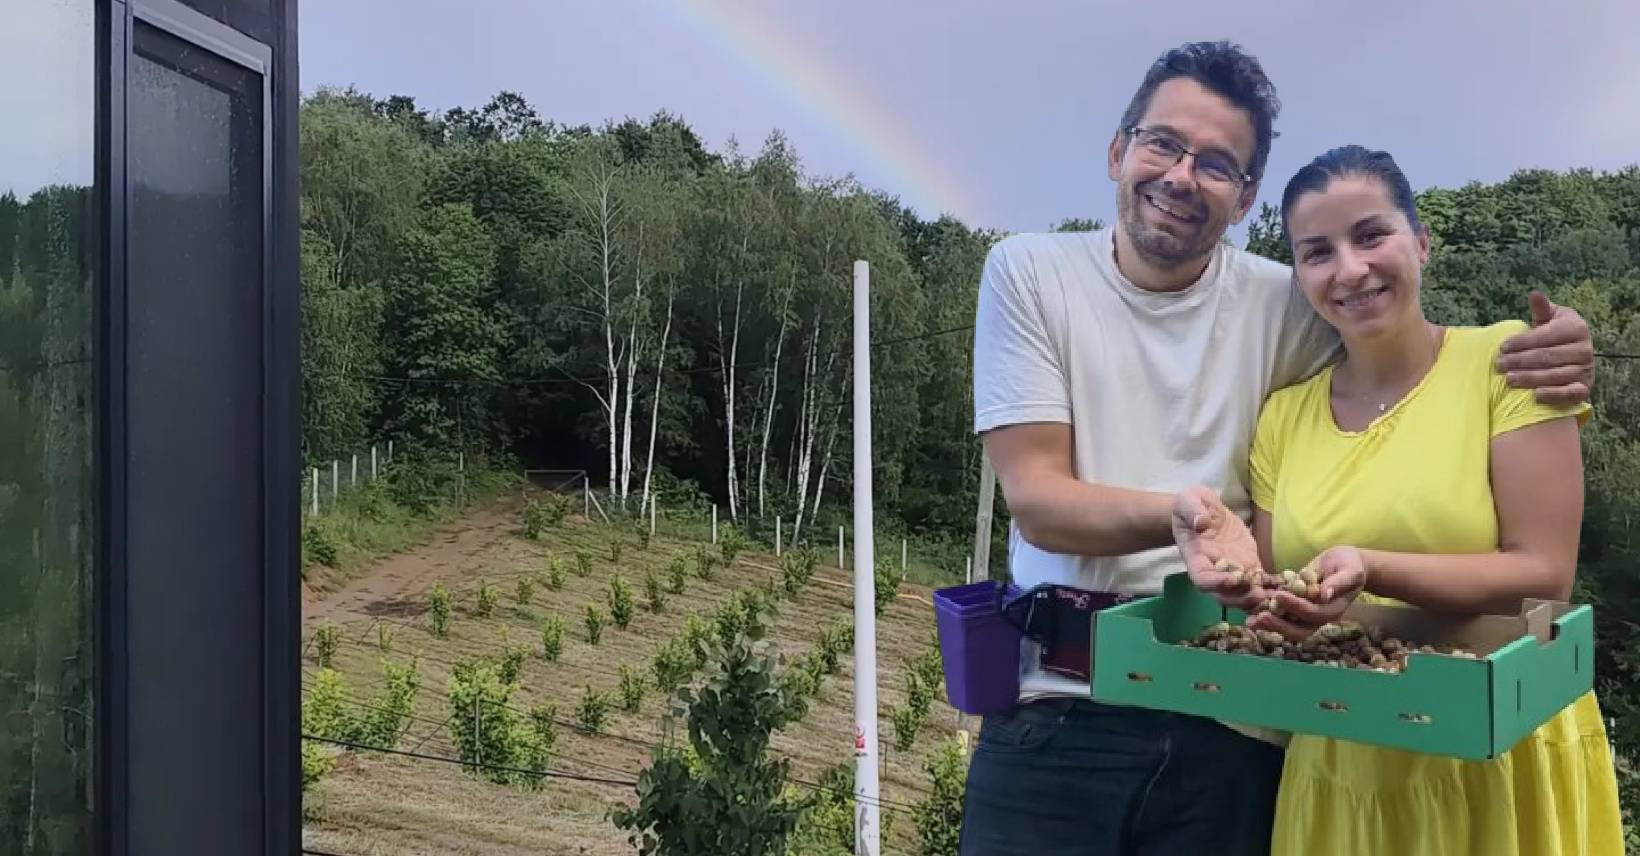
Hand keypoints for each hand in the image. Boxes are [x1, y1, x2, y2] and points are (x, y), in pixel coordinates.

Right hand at [1171, 486, 1265, 610]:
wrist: (1202, 508)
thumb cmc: (1189, 505)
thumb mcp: (1188, 501)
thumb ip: (1192, 511)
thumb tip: (1201, 522)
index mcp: (1196, 558)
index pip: (1202, 579)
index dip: (1216, 583)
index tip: (1232, 579)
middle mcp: (1213, 570)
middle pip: (1224, 595)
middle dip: (1241, 597)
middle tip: (1259, 595)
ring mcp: (1232, 569)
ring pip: (1243, 593)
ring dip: (1259, 599)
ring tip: (1277, 597)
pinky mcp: (1248, 563)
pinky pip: (1259, 581)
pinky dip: (1272, 588)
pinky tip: (1288, 587)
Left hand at [1247, 546, 1368, 638]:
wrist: (1345, 563)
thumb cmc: (1351, 565)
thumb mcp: (1350, 570)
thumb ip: (1339, 583)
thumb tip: (1324, 595)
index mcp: (1333, 609)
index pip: (1313, 613)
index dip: (1296, 607)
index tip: (1280, 595)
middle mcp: (1318, 616)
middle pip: (1299, 630)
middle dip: (1279, 625)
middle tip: (1259, 618)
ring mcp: (1306, 613)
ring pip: (1288, 627)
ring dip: (1269, 625)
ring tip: (1250, 621)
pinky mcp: (1296, 606)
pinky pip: (1281, 615)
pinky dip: (1267, 615)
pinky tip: (1249, 612)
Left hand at [1495, 291, 1594, 406]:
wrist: (1575, 355)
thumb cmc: (1556, 335)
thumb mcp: (1550, 319)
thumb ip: (1542, 309)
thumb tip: (1534, 294)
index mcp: (1576, 328)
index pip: (1545, 336)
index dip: (1522, 342)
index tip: (1502, 347)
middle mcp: (1585, 349)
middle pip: (1547, 357)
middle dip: (1520, 361)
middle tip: (1498, 365)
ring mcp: (1586, 370)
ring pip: (1555, 375)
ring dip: (1530, 378)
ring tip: (1508, 379)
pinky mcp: (1585, 388)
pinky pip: (1570, 393)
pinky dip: (1554, 395)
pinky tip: (1536, 395)